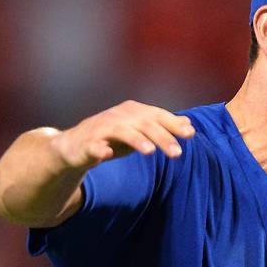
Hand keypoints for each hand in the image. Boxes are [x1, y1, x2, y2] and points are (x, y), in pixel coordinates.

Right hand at [51, 100, 194, 169]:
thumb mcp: (140, 131)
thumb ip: (163, 127)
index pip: (157, 116)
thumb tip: (189, 125)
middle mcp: (119, 117)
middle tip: (177, 154)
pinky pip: (94, 145)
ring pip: (122, 132)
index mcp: (134, 112)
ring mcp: (102, 128)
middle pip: (144, 124)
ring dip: (136, 140)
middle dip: (162, 137)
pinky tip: (106, 154)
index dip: (173, 124)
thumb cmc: (113, 138)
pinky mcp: (87, 143)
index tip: (190, 135)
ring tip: (150, 152)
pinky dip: (99, 149)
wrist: (75, 146)